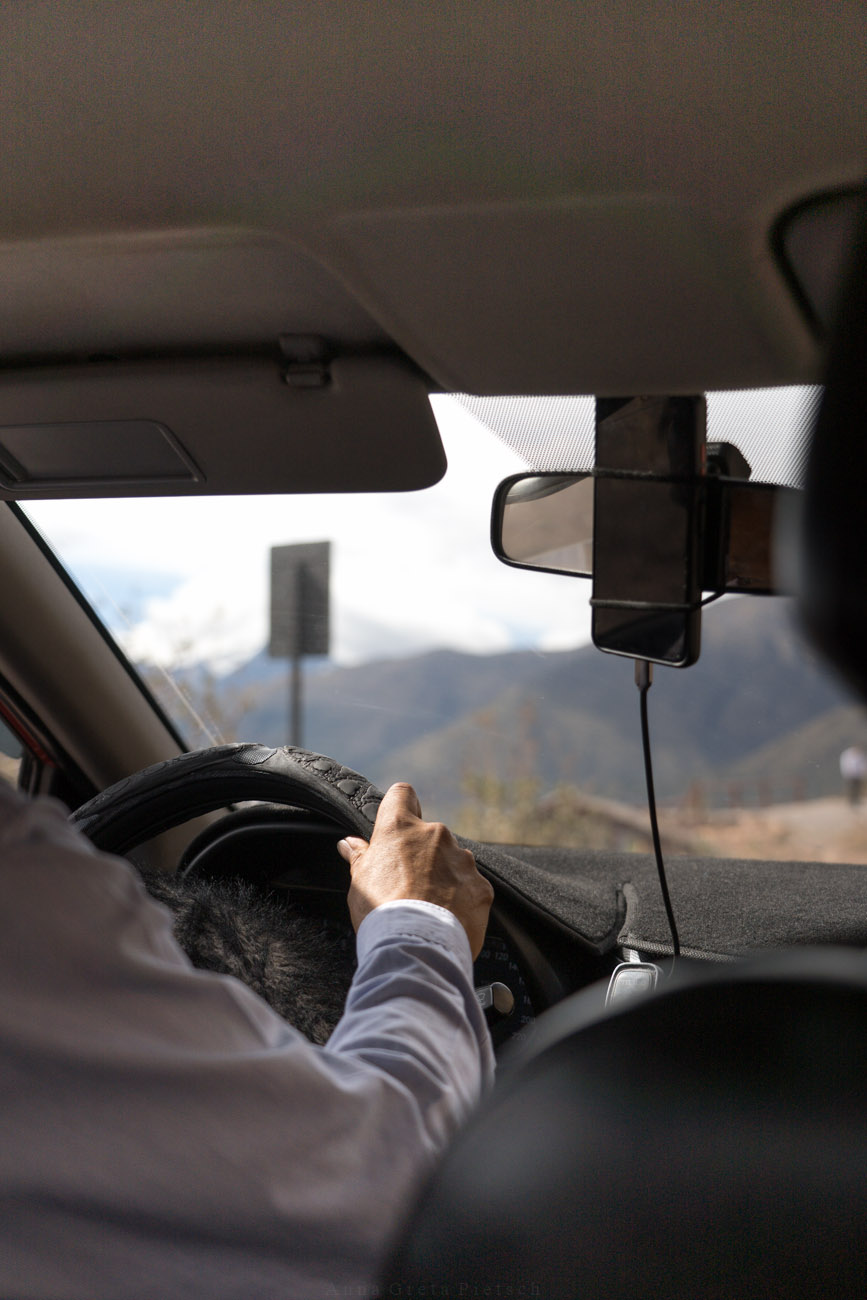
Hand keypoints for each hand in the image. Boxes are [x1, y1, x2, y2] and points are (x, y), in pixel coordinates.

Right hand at [336, 783, 493, 958]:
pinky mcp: (481, 885)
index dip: (399, 806)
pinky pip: (471, 886)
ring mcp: (462, 859)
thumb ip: (359, 857)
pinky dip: (462, 898)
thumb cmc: (382, 911)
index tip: (397, 821)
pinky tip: (447, 917)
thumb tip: (349, 843)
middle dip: (422, 855)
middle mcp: (435, 835)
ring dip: (443, 876)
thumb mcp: (360, 882)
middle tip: (408, 884)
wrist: (418, 945)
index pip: (402, 794)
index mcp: (400, 828)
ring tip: (429, 906)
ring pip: (452, 860)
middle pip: (429, 835)